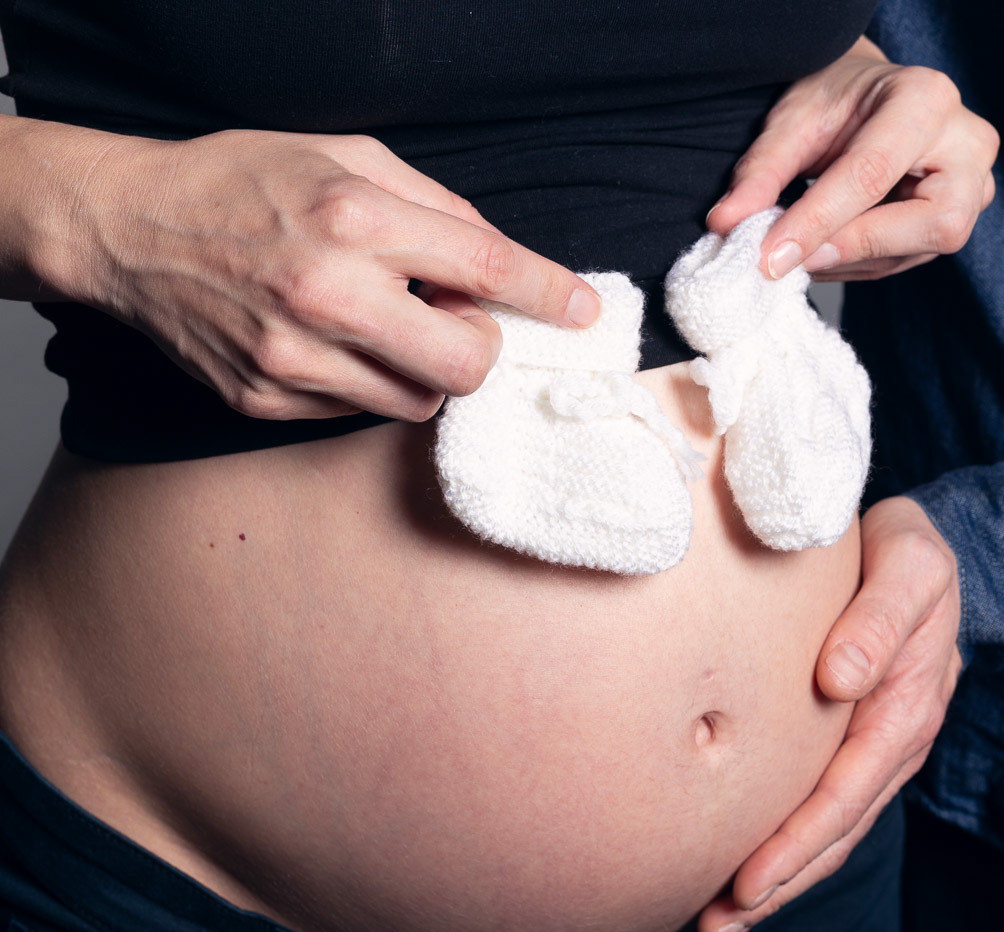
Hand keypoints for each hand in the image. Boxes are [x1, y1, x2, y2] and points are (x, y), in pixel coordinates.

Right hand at [51, 128, 599, 420]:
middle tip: (460, 321)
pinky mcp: (266, 398)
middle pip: (468, 363)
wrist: (128, 229)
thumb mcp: (344, 156)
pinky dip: (368, 383)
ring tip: (387, 326)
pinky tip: (335, 343)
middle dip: (484, 347)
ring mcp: (294, 356)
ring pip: (420, 401)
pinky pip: (359, 412)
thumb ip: (431, 204)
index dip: (547, 293)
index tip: (584, 310)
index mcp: (353, 218)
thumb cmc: (243, 182)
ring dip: (427, 371)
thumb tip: (499, 260)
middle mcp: (327, 292)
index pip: (484, 267)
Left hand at [698, 496, 961, 931]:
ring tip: (719, 923)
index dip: (800, 841)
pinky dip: (786, 845)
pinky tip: (742, 871)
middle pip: (838, 830)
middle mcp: (896, 740)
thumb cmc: (911, 552)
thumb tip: (838, 680)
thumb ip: (880, 617)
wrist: (926, 551)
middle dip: (781, 883)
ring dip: (780, 881)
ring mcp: (877, 748)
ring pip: (832, 830)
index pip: (848, 790)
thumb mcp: (911, 564)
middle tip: (717, 925)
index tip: (750, 880)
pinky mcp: (854, 743)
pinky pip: (824, 805)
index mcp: (910, 705)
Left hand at [706, 36, 998, 281]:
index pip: (872, 174)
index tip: (769, 257)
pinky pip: (908, 259)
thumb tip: (727, 224)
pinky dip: (857, 262)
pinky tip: (824, 248)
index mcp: (927, 99)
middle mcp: (968, 145)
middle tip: (790, 259)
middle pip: (932, 224)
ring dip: (848, 260)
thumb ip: (763, 171)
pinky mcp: (960, 219)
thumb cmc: (838, 98)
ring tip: (798, 248)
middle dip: (855, 247)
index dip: (817, 222)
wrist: (871, 96)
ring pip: (919, 251)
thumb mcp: (794, 119)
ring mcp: (977, 186)